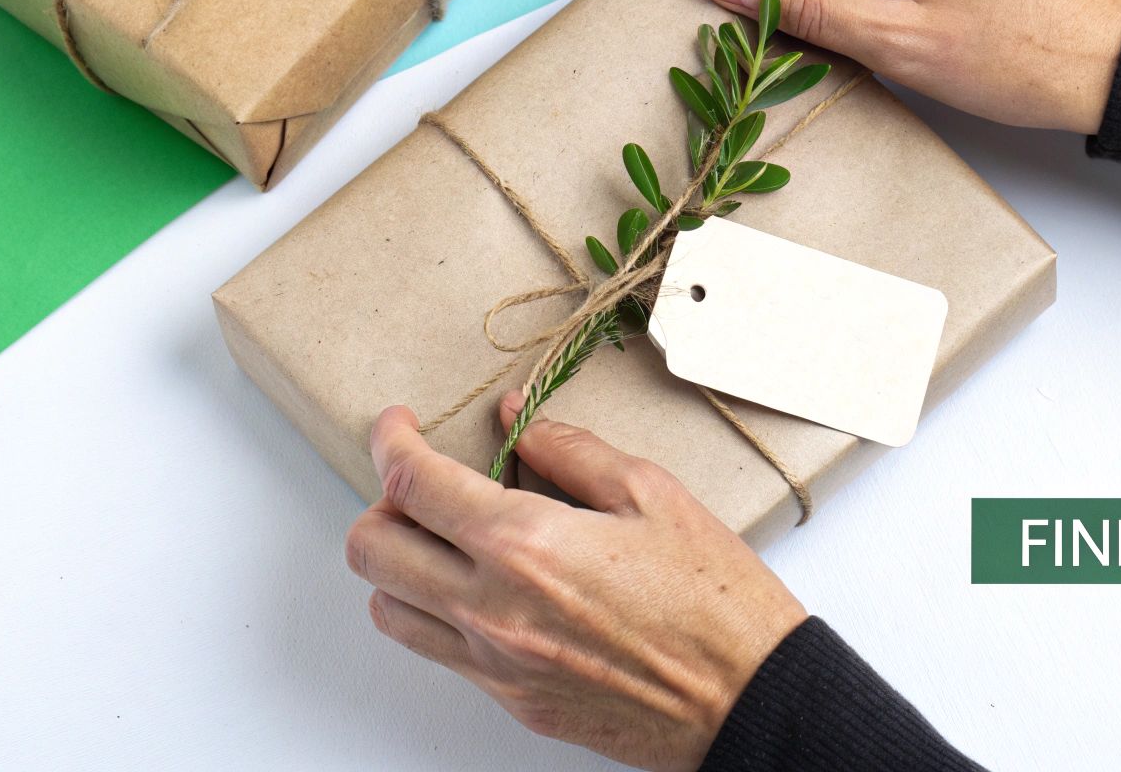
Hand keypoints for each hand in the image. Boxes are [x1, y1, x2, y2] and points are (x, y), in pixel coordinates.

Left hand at [346, 395, 807, 770]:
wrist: (747, 699)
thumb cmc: (715, 600)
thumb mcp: (652, 494)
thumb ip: (571, 451)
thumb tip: (521, 421)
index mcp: (526, 543)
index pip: (411, 484)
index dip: (391, 442)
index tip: (398, 426)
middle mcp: (494, 608)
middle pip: (373, 550)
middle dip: (383, 503)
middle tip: (420, 484)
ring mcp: (497, 662)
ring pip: (389, 608)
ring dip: (401, 565)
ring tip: (447, 540)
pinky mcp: (513, 700)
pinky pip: (440, 651)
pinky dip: (440, 611)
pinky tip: (488, 587)